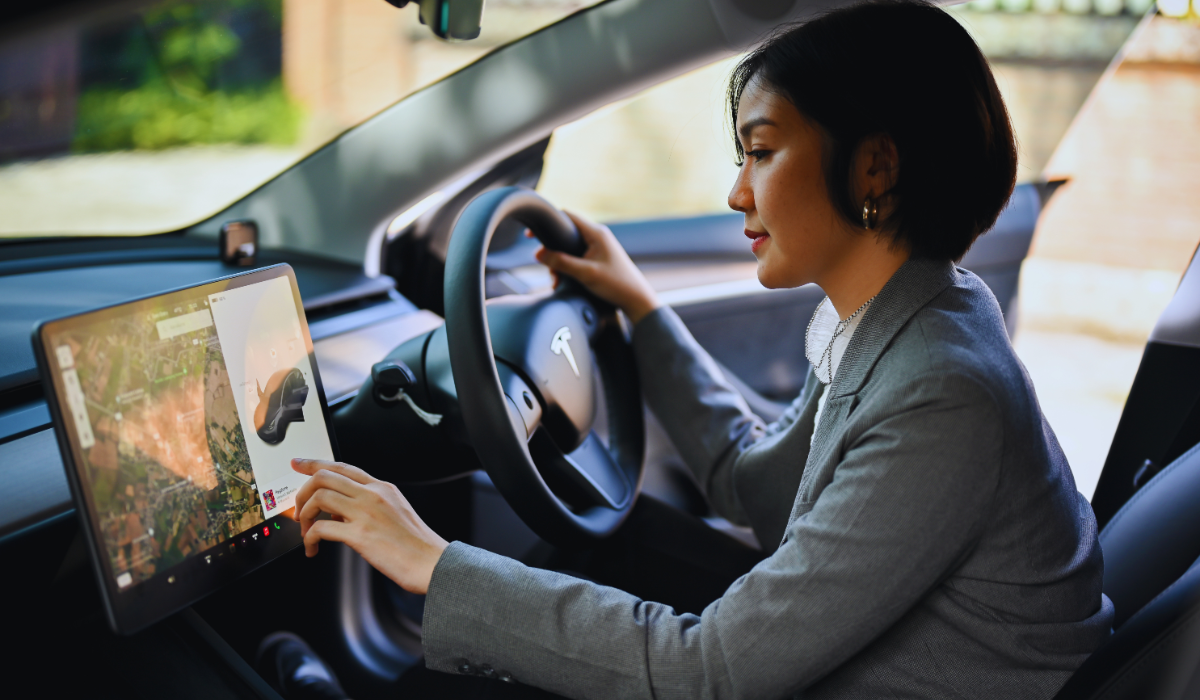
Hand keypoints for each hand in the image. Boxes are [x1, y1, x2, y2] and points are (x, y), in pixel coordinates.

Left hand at [290, 458, 448, 593]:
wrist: (432, 562)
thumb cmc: (416, 543)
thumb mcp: (396, 511)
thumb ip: (370, 504)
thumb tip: (339, 512)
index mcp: (382, 488)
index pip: (342, 466)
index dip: (314, 463)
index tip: (298, 464)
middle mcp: (372, 495)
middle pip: (324, 476)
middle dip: (302, 492)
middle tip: (299, 509)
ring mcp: (366, 513)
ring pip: (319, 497)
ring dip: (304, 514)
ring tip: (306, 531)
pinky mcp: (360, 535)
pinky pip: (321, 529)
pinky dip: (310, 538)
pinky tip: (313, 548)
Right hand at [533, 210, 661, 324]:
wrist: (636, 300)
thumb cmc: (617, 284)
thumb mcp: (585, 273)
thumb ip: (561, 262)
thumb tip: (538, 253)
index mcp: (596, 233)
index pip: (566, 216)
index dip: (548, 223)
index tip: (531, 235)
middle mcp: (597, 236)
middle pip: (565, 234)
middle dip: (552, 250)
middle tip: (547, 267)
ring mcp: (598, 247)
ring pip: (569, 248)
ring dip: (559, 263)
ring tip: (557, 280)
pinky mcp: (598, 258)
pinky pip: (576, 257)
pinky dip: (568, 268)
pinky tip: (564, 281)